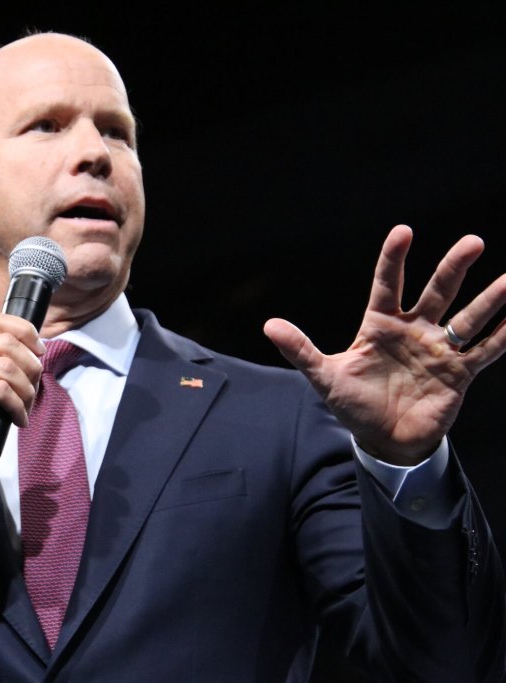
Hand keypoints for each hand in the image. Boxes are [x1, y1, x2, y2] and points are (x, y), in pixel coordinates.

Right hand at [0, 311, 44, 487]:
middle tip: (32, 393)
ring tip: (25, 409)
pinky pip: (0, 389)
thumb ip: (3, 367)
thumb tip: (38, 355)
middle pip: (7, 342)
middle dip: (31, 367)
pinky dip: (17, 405)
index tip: (39, 353)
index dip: (25, 331)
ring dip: (25, 391)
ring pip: (6, 367)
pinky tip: (18, 419)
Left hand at [264, 225, 505, 464]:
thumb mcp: (325, 377)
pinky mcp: (459, 374)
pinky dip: (504, 336)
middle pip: (436, 292)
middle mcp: (413, 331)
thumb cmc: (353, 405)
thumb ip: (301, 350)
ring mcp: (439, 350)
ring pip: (468, 319)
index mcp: (379, 326)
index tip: (403, 231)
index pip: (387, 285)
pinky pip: (486, 352)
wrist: (383, 441)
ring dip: (490, 300)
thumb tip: (269, 325)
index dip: (393, 259)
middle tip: (473, 242)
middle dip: (453, 268)